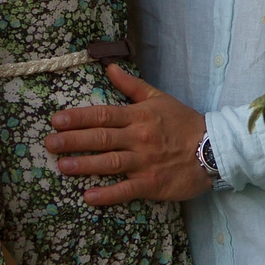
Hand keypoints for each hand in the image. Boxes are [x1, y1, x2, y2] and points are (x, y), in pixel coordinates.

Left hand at [43, 64, 211, 204]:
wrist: (214, 149)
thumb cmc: (184, 123)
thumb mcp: (159, 98)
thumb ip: (132, 85)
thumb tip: (109, 67)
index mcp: (139, 116)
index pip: (103, 115)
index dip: (79, 117)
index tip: (56, 120)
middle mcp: (139, 138)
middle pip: (101, 138)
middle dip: (73, 140)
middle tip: (50, 143)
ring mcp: (145, 162)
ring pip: (110, 163)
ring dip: (84, 165)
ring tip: (62, 166)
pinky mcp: (152, 184)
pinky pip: (126, 190)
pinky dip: (107, 195)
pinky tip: (88, 197)